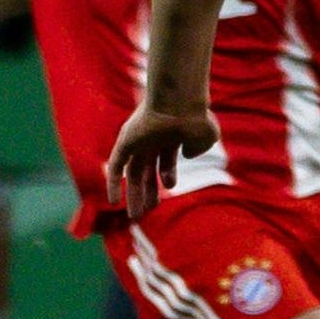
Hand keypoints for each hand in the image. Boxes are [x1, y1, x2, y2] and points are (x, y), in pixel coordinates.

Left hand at [104, 101, 220, 217]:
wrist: (180, 102)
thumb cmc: (196, 118)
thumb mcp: (205, 136)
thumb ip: (198, 148)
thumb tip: (187, 155)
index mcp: (172, 136)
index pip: (165, 159)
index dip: (167, 175)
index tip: (170, 187)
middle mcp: (153, 138)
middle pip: (148, 170)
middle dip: (149, 191)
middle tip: (149, 210)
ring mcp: (138, 139)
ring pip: (133, 173)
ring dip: (135, 195)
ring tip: (136, 217)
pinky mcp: (125, 141)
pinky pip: (116, 166)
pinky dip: (114, 183)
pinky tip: (114, 202)